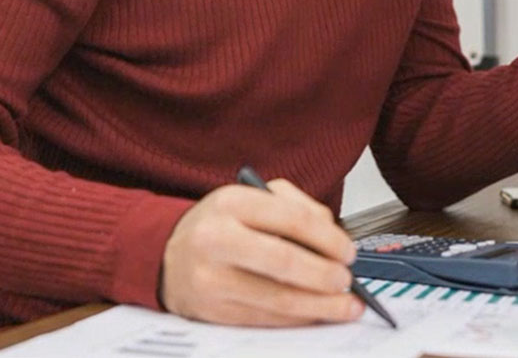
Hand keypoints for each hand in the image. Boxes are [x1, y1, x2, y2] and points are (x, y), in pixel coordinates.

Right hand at [160, 177, 363, 325]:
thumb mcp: (251, 197)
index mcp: (230, 202)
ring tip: (344, 305)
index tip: (348, 251)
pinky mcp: (213, 312)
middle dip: (324, 275)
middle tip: (346, 280)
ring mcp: (212, 279)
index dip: (328, 239)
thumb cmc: (219, 225)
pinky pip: (266, 320)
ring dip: (319, 306)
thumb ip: (294, 205)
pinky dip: (297, 320)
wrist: (170, 255)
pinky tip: (316, 314)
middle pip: (284, 262)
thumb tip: (332, 233)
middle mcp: (217, 238)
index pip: (290, 218)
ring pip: (277, 299)